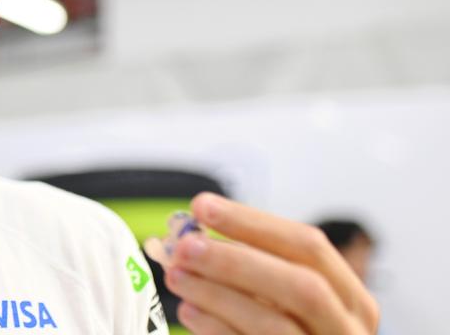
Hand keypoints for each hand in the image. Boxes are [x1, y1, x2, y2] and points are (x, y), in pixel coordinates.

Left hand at [151, 193, 378, 334]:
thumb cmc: (283, 331)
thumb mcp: (280, 297)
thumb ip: (247, 266)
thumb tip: (188, 234)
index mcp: (351, 299)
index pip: (309, 246)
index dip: (253, 223)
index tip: (201, 206)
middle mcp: (347, 331)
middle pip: (302, 287)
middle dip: (237, 262)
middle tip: (184, 246)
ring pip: (274, 325)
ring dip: (217, 294)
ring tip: (176, 276)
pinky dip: (216, 328)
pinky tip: (189, 310)